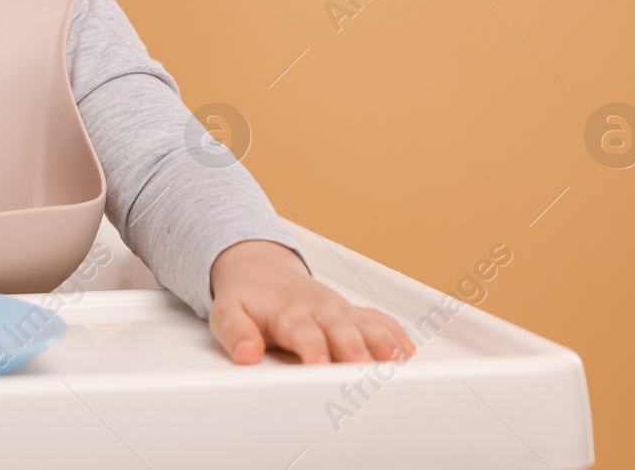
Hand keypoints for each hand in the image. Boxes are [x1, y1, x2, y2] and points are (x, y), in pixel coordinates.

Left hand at [208, 239, 415, 364]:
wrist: (259, 267)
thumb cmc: (247, 298)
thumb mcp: (227, 313)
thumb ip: (235, 332)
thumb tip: (245, 352)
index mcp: (287, 313)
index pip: (302, 332)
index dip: (311, 347)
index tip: (318, 363)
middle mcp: (318, 310)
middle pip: (341, 330)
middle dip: (354, 349)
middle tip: (363, 367)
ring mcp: (338, 310)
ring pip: (365, 324)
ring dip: (382, 342)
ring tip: (397, 361)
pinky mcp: (352, 312)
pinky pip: (377, 319)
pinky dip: (393, 333)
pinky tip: (407, 350)